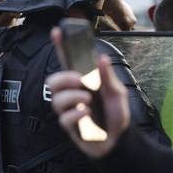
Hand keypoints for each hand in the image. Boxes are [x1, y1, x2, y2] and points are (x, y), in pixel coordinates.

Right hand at [47, 28, 130, 157]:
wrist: (120, 140)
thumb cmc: (117, 115)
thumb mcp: (117, 93)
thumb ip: (108, 76)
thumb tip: (101, 58)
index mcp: (85, 82)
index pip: (69, 62)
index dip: (61, 47)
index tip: (57, 32)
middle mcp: (73, 94)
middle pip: (52, 80)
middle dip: (64, 78)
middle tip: (80, 81)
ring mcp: (70, 109)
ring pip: (56, 99)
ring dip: (73, 97)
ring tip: (89, 101)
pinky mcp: (70, 125)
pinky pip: (64, 117)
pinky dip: (76, 114)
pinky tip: (87, 115)